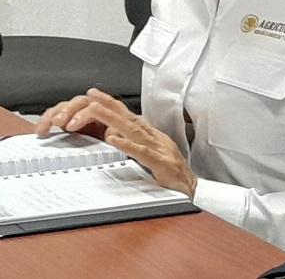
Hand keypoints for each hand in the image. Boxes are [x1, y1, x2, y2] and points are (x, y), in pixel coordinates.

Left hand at [36, 88, 197, 197]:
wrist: (192, 188)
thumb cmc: (173, 173)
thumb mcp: (152, 154)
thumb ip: (134, 144)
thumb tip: (114, 135)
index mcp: (151, 136)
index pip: (129, 116)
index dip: (113, 105)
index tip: (96, 96)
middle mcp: (154, 138)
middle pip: (128, 118)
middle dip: (109, 105)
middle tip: (92, 95)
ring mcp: (158, 149)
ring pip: (132, 130)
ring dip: (112, 119)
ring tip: (95, 110)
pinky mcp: (161, 163)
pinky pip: (141, 152)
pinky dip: (127, 145)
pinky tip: (114, 139)